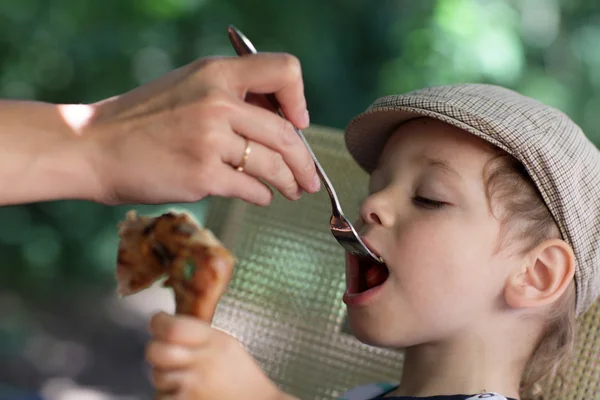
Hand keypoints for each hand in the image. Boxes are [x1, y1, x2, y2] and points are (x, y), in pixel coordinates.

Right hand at [84, 53, 319, 205]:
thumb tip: (279, 123)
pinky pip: (251, 188)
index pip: (283, 70)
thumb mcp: (186, 88)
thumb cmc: (142, 120)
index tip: (298, 122)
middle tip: (310, 178)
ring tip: (293, 191)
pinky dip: (262, 195)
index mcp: (216, 73)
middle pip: (286, 133)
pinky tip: (261, 196)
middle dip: (304, 162)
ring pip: (273, 165)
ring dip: (290, 182)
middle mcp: (217, 102)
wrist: (94, 147)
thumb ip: (230, 97)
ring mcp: (210, 140)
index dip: (298, 98)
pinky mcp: (202, 175)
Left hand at [146, 312, 290, 399]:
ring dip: (164, 377)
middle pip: (156, 350)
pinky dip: (168, 396)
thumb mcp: (226, 343)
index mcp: (214, 341)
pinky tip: (185, 393)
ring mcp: (194, 386)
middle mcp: (203, 361)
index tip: (158, 324)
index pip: (172, 327)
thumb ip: (198, 333)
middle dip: (156, 351)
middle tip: (165, 354)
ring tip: (183, 378)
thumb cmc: (240, 375)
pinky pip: (160, 397)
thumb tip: (164, 324)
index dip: (158, 323)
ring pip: (156, 376)